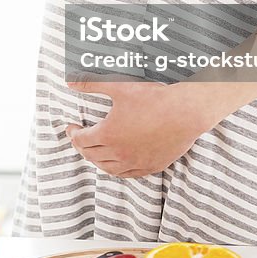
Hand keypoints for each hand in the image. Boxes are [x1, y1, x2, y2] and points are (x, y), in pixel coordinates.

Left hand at [64, 80, 210, 176]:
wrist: (185, 111)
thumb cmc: (154, 98)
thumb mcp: (119, 86)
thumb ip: (92, 84)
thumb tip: (70, 83)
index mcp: (108, 134)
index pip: (81, 140)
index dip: (73, 134)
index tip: (72, 127)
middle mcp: (119, 153)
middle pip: (92, 155)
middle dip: (82, 147)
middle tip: (80, 138)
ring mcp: (136, 162)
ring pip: (109, 168)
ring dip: (97, 161)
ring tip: (95, 152)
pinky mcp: (152, 165)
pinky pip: (129, 174)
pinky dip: (118, 170)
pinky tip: (118, 164)